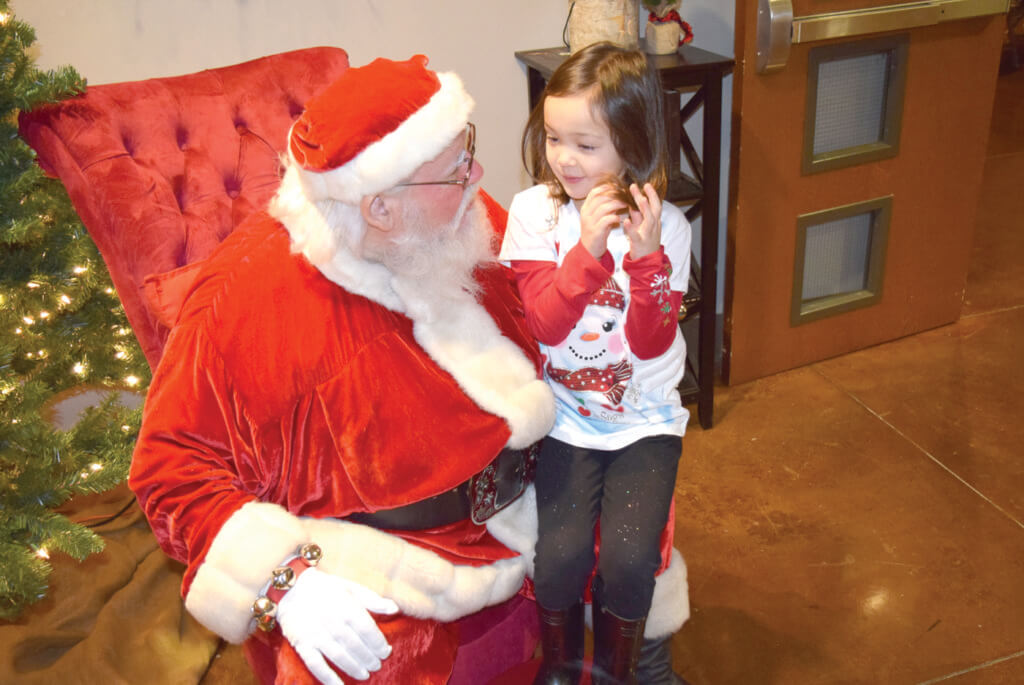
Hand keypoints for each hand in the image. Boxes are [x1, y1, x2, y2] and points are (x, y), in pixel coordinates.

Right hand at [276, 567, 399, 682]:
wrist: (291, 587)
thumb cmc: (325, 587)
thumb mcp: (350, 587)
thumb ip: (372, 600)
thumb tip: (395, 609)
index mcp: (346, 606)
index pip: (367, 629)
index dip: (378, 643)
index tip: (386, 651)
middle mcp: (332, 622)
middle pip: (355, 645)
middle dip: (368, 657)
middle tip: (377, 665)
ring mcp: (315, 634)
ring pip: (338, 656)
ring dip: (353, 667)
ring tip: (365, 675)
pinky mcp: (302, 643)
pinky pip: (315, 663)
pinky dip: (327, 676)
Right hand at [579, 183, 626, 258]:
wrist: (589, 250)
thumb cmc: (596, 232)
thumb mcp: (597, 217)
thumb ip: (604, 206)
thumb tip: (616, 195)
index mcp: (585, 208)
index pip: (594, 192)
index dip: (606, 188)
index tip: (618, 188)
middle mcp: (586, 213)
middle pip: (600, 197)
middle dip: (615, 195)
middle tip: (625, 196)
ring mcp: (590, 222)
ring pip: (604, 207)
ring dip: (617, 204)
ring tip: (626, 204)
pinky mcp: (596, 231)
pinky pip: (606, 220)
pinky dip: (615, 217)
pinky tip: (619, 218)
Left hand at [621, 183, 661, 259]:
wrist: (647, 264)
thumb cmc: (644, 244)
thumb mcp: (641, 227)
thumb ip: (638, 216)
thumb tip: (633, 204)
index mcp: (654, 222)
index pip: (655, 205)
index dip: (652, 195)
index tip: (646, 185)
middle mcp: (653, 227)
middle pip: (654, 209)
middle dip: (649, 197)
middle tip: (641, 186)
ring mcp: (648, 235)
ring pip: (649, 219)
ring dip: (644, 208)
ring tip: (639, 199)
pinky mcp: (640, 244)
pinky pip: (636, 235)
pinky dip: (631, 228)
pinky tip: (625, 221)